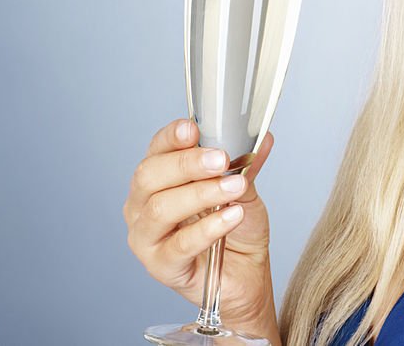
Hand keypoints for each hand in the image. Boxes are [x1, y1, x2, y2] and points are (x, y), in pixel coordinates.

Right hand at [123, 118, 278, 332]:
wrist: (247, 273)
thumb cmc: (236, 230)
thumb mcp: (243, 188)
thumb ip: (245, 163)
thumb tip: (261, 137)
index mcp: (158, 179)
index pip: (156, 150)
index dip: (171, 137)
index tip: (193, 129)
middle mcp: (142, 205)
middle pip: (149, 176)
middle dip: (187, 164)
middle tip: (221, 160)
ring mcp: (146, 237)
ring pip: (160, 209)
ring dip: (201, 194)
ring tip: (234, 187)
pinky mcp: (160, 266)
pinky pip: (179, 244)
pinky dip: (208, 228)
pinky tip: (231, 216)